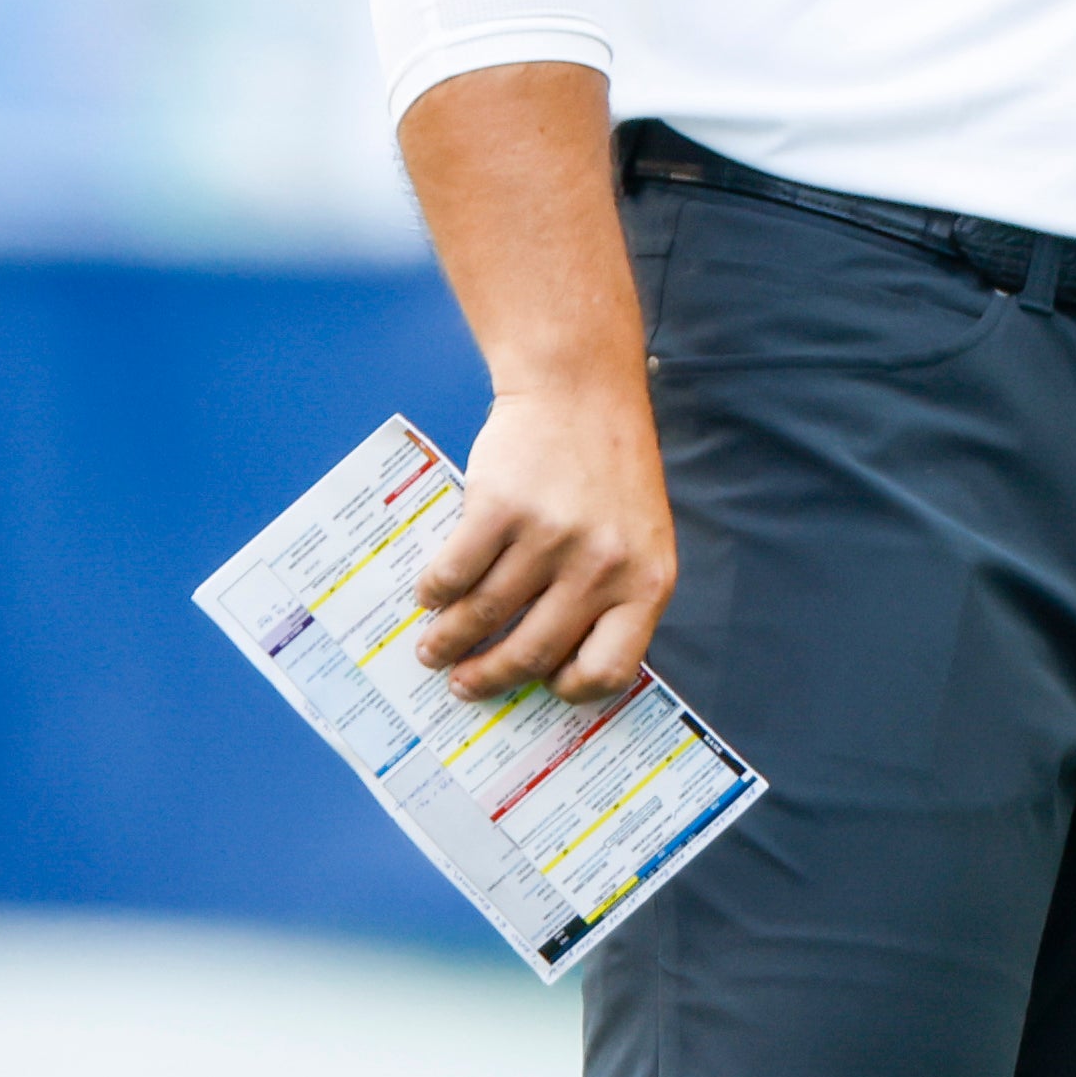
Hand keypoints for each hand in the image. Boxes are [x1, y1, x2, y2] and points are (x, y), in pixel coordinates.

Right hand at [411, 373, 674, 702]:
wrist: (581, 388)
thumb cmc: (609, 468)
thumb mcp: (639, 536)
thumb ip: (614, 594)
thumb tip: (554, 663)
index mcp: (646, 581)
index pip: (609, 668)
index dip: (570, 688)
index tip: (542, 685)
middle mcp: (602, 566)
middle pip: (534, 651)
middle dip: (490, 677)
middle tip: (464, 686)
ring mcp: (550, 538)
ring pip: (486, 615)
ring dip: (450, 642)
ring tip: (433, 650)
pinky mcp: (501, 508)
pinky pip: (455, 573)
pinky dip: (435, 593)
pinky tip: (429, 597)